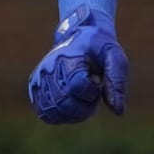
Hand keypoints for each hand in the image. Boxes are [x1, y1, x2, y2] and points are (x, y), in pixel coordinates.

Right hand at [28, 5, 127, 123]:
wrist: (79, 36)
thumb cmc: (99, 48)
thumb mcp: (114, 56)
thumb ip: (117, 81)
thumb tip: (118, 112)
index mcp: (67, 57)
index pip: (77, 86)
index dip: (93, 92)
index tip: (98, 83)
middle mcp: (47, 69)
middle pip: (64, 103)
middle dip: (86, 107)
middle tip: (94, 95)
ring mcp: (38, 80)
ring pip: (54, 112)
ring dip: (76, 114)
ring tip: (85, 100)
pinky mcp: (34, 90)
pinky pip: (46, 115)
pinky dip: (63, 116)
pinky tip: (74, 105)